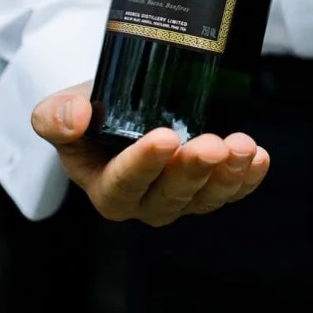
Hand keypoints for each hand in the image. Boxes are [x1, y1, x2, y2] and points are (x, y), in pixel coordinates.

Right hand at [31, 82, 268, 225]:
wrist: (114, 109)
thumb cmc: (86, 113)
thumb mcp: (56, 109)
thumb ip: (54, 117)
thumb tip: (76, 117)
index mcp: (105, 189)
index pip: (123, 184)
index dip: (144, 165)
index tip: (165, 138)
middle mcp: (144, 203)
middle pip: (171, 197)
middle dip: (193, 171)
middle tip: (210, 144)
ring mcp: (180, 198)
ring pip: (206, 198)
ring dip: (227, 175)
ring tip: (242, 146)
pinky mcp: (207, 188)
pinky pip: (230, 191)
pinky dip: (247, 177)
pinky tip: (258, 157)